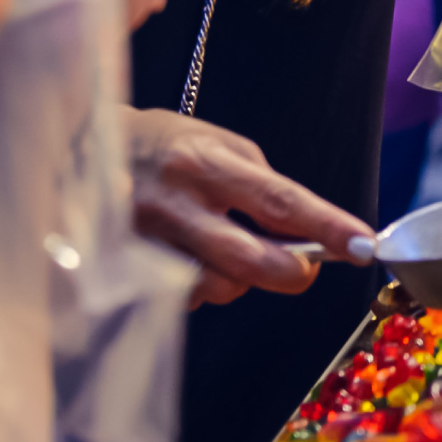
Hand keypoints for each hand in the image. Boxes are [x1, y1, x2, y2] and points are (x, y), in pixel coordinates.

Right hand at [122, 107, 377, 308]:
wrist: (77, 150)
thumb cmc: (163, 146)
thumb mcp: (214, 143)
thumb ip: (256, 182)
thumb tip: (300, 228)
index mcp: (205, 162)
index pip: (279, 201)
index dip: (327, 227)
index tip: (364, 245)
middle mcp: (174, 202)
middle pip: (249, 259)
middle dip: (291, 272)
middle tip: (306, 267)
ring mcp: (143, 240)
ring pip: (215, 287)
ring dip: (237, 280)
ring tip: (226, 250)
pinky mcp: (121, 269)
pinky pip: (179, 297)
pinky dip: (196, 285)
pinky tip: (185, 258)